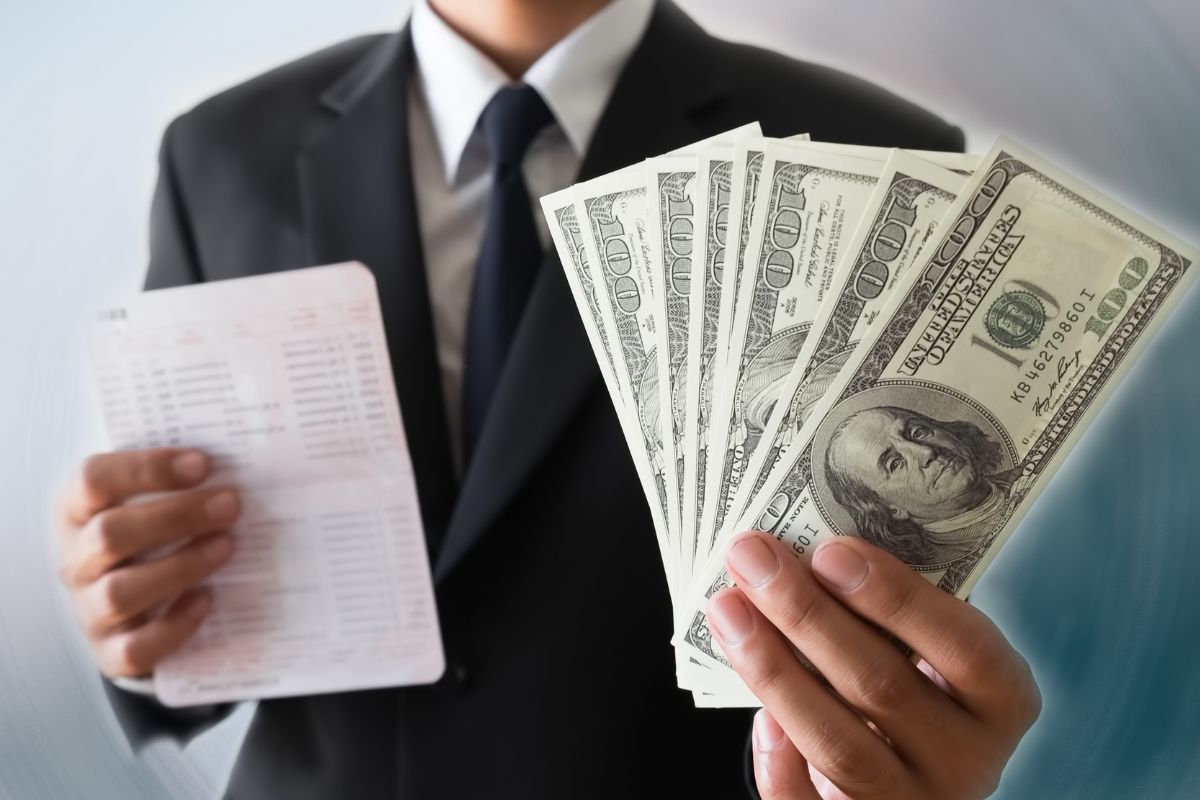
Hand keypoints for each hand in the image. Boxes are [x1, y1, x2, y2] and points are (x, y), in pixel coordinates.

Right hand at [56, 448, 239, 678]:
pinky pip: (137, 647)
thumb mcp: (151, 505)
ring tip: (227, 546)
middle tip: (230, 504)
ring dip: (181, 566)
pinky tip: (207, 599)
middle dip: (176, 516)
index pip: (93, 480)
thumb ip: (177, 481)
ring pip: (121, 591)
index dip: (147, 469)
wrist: (138, 613)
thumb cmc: (150, 543)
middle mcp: (77, 561)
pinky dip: (175, 625)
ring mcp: (90, 610)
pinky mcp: (113, 652)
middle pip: (110, 534)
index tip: (202, 464)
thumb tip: (239, 457)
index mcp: (78, 513)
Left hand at [706, 532, 1039, 799]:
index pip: (963, 647)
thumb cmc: (915, 682)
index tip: (830, 552)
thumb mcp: (930, 646)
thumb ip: (890, 612)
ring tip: (729, 610)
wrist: (915, 770)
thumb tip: (805, 556)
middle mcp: (968, 759)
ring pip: (836, 745)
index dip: (896, 598)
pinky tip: (755, 714)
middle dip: (806, 614)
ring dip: (773, 670)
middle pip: (881, 686)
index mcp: (1001, 699)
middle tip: (752, 558)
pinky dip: (777, 761)